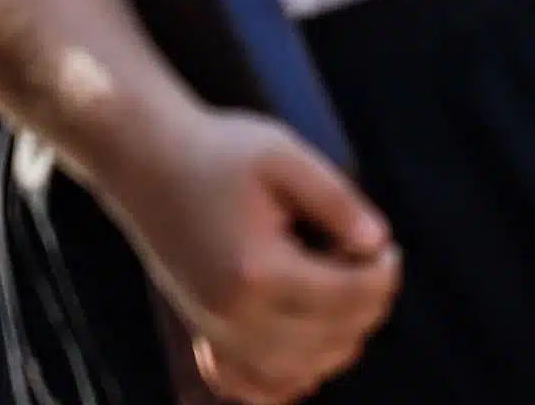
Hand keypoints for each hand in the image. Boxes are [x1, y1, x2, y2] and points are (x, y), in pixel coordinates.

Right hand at [108, 104, 399, 404]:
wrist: (147, 164)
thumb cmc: (219, 152)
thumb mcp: (286, 156)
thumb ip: (337, 201)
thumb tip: (377, 243)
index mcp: (257, 271)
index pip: (347, 297)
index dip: (383, 274)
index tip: (387, 247)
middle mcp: (232, 316)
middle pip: (330, 340)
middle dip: (368, 305)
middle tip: (371, 264)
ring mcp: (214, 332)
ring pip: (298, 372)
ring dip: (338, 342)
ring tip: (346, 293)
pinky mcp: (204, 334)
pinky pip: (252, 386)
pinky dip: (289, 377)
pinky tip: (309, 343)